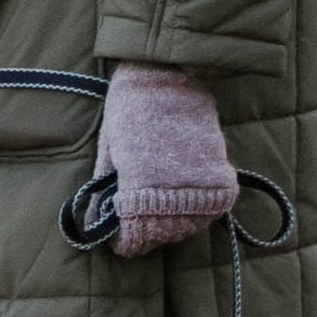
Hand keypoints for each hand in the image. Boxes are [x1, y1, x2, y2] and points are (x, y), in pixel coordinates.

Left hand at [96, 63, 235, 254]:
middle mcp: (173, 192)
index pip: (134, 238)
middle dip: (147, 233)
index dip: (125, 241)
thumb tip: (95, 221)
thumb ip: (105, 189)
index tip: (120, 237)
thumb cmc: (131, 108)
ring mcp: (200, 185)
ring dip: (172, 225)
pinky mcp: (220, 174)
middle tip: (139, 221)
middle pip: (161, 237)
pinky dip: (197, 210)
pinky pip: (211, 210)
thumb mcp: (109, 148)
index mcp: (140, 188)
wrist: (169, 75)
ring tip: (160, 209)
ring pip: (187, 228)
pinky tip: (184, 199)